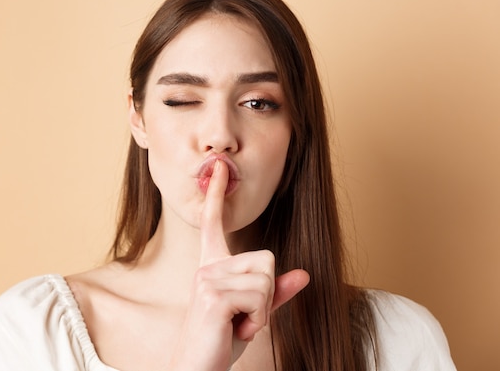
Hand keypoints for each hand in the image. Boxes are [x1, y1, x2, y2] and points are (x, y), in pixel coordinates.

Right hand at [170, 160, 309, 370]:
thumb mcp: (253, 315)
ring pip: (267, 279)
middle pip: (267, 259)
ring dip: (262, 311)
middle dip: (267, 295)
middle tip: (242, 318)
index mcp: (212, 267)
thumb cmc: (220, 342)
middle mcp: (207, 268)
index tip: (220, 169)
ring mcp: (207, 279)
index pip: (214, 225)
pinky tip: (235, 329)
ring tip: (237, 324)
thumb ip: (276, 293)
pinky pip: (261, 298)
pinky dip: (257, 321)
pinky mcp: (213, 296)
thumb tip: (304, 274)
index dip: (218, 196)